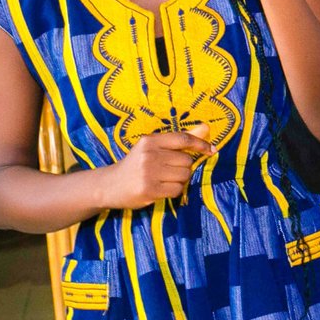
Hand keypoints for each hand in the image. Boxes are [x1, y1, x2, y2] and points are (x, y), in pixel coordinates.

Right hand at [101, 125, 215, 209]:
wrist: (108, 185)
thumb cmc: (136, 165)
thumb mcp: (153, 148)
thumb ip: (180, 139)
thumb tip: (207, 128)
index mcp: (150, 140)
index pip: (183, 138)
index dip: (200, 144)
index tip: (211, 150)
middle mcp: (149, 154)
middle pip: (187, 161)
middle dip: (184, 168)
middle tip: (168, 172)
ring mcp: (148, 173)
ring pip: (184, 176)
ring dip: (180, 180)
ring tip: (164, 181)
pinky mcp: (149, 190)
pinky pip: (177, 190)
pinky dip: (174, 191)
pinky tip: (161, 190)